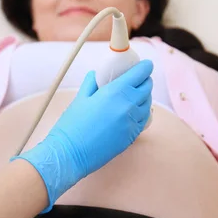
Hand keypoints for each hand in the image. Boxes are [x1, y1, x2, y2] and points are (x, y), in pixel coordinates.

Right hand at [13, 60, 153, 212]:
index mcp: (115, 92)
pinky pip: (143, 120)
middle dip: (144, 81)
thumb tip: (97, 74)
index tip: (144, 65)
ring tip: (131, 97)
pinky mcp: (132, 137)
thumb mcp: (80, 99)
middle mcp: (128, 106)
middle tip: (135, 80)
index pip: (140, 73)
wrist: (70, 153)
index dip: (145, 67)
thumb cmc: (71, 126)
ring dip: (142, 98)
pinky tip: (129, 113)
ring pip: (147, 104)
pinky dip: (140, 113)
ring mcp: (132, 122)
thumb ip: (92, 83)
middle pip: (147, 87)